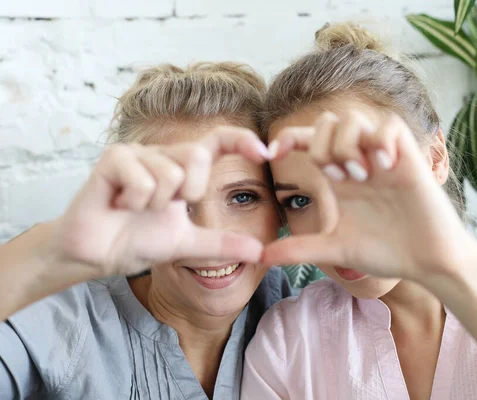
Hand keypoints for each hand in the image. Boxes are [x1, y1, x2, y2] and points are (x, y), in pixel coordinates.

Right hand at [53, 126, 270, 277]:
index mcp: (183, 168)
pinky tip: (120, 206)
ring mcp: (137, 153)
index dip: (241, 140)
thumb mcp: (188, 245)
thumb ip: (222, 245)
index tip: (265, 152)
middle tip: (164, 207)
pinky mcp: (114, 158)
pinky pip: (144, 179)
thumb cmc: (138, 240)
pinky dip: (136, 202)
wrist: (98, 255)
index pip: (217, 142)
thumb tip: (260, 252)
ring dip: (156, 204)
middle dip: (189, 191)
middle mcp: (163, 155)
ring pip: (171, 172)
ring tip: (136, 209)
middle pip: (198, 155)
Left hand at [263, 112, 476, 282]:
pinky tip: (385, 168)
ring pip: (354, 119)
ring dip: (348, 144)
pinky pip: (389, 125)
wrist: (427, 262)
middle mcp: (358, 161)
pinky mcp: (409, 157)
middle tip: (336, 177)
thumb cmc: (387, 251)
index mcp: (339, 177)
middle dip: (321, 144)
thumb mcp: (336, 248)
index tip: (273, 154)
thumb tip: (260, 257)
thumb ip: (299, 249)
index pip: (309, 141)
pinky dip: (381, 142)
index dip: (287, 138)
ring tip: (360, 176)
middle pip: (327, 121)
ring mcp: (383, 157)